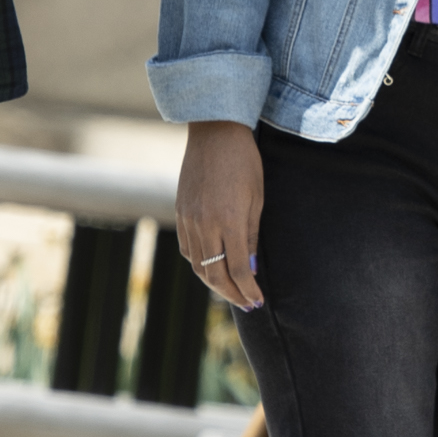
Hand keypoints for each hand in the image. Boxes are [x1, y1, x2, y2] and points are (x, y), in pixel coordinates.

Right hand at [174, 120, 264, 311]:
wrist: (214, 133)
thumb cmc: (244, 162)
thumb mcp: (257, 199)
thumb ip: (251, 236)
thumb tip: (250, 268)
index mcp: (229, 221)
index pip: (238, 270)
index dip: (248, 290)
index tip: (258, 301)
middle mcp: (204, 224)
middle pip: (214, 275)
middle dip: (232, 294)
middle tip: (247, 304)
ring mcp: (188, 219)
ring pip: (198, 265)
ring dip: (215, 283)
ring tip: (231, 291)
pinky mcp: (179, 213)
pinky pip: (187, 248)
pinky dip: (199, 263)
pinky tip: (212, 267)